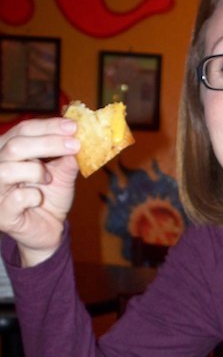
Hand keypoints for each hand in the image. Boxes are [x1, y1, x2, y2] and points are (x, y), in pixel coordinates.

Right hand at [0, 117, 80, 265]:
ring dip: (36, 172)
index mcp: (8, 150)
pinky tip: (39, 200)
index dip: (48, 126)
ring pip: (8, 169)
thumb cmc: (50, 197)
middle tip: (75, 145)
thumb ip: (67, 157)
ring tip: (49, 179)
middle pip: (15, 146)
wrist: (48, 230)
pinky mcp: (1, 213)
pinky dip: (33, 196)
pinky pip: (16, 197)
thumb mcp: (62, 174)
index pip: (23, 130)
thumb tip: (81, 137)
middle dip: (48, 143)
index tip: (73, 126)